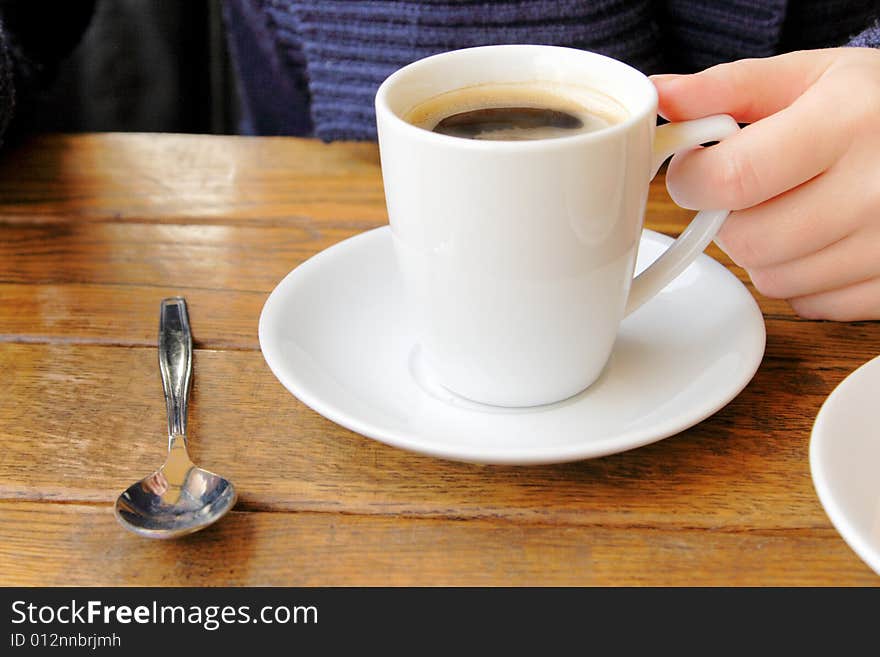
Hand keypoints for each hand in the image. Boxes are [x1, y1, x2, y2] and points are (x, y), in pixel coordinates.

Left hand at [652, 48, 879, 320]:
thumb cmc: (878, 105)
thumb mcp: (812, 76)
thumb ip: (729, 87)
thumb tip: (661, 95)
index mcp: (846, 124)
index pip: (731, 180)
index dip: (692, 180)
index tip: (695, 169)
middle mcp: (876, 191)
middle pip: (746, 240)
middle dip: (729, 216)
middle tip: (753, 188)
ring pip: (772, 280)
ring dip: (765, 250)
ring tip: (797, 208)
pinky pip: (810, 305)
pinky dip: (803, 279)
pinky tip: (826, 238)